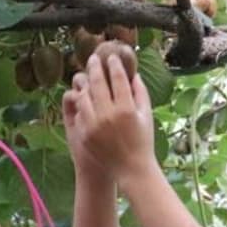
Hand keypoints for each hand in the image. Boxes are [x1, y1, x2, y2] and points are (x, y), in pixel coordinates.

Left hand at [68, 53, 157, 190]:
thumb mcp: (146, 115)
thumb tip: (134, 74)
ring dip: (84, 83)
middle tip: (93, 59)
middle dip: (95, 67)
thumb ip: (141, 93)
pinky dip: (81, 101)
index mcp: (126, 108)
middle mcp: (109, 115)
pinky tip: (83, 95)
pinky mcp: (85, 133)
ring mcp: (94, 124)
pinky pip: (79, 111)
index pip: (118, 79)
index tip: (112, 57)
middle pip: (98, 83)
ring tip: (86, 76)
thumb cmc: (143, 141)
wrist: (131, 169)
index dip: (114, 65)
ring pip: (84, 95)